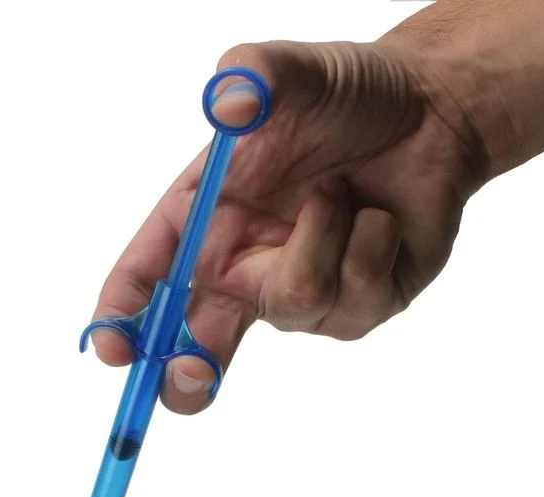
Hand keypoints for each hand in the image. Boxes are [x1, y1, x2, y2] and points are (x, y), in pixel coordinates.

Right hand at [90, 40, 484, 413]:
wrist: (431, 113)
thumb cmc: (348, 94)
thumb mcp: (292, 69)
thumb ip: (252, 73)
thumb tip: (229, 102)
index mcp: (201, 218)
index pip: (145, 278)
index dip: (122, 319)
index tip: (111, 346)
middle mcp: (244, 266)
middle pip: (198, 349)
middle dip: (188, 377)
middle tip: (192, 380)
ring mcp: (301, 294)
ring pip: (295, 302)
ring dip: (322, 232)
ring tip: (340, 189)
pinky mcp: (358, 308)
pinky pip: (355, 295)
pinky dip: (370, 242)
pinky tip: (378, 216)